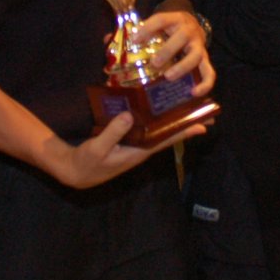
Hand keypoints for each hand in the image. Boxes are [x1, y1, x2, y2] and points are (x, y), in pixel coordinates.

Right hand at [58, 112, 207, 188]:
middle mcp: (141, 149)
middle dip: (184, 124)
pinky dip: (154, 120)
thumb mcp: (97, 148)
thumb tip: (129, 115)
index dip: (184, 133)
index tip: (202, 126)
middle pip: (167, 135)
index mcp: (138, 152)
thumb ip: (113, 132)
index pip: (165, 140)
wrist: (75, 171)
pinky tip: (158, 110)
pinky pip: (146, 129)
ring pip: (158, 131)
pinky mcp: (127, 141)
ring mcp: (135, 145)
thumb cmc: (87, 162)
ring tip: (187, 108)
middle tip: (205, 113)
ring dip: (172, 121)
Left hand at [137, 9, 215, 95]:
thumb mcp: (159, 24)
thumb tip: (119, 42)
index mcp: (175, 19)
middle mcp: (189, 31)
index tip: (135, 41)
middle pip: (182, 37)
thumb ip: (142, 31)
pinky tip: (194, 93)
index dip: (148, 29)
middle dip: (167, 51)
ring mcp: (199, 46)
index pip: (161, 20)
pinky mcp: (205, 59)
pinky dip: (205, 84)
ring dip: (182, 67)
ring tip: (168, 77)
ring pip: (195, 56)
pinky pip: (209, 72)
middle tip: (154, 63)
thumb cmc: (170, 28)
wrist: (192, 25)